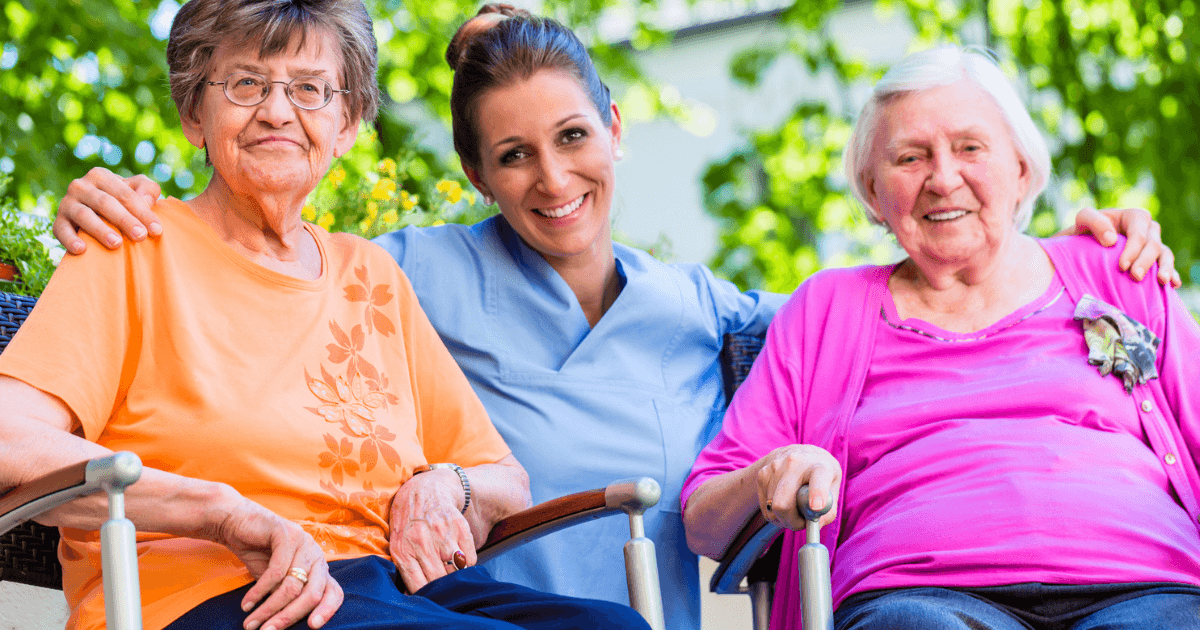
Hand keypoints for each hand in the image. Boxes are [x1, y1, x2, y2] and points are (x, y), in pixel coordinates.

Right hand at [55, 167, 161, 253]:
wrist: (95, 214)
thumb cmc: (123, 201)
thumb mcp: (138, 190)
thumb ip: (148, 189)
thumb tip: (146, 200)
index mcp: (101, 176)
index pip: (125, 194)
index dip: (142, 212)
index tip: (157, 230)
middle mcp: (80, 186)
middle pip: (105, 203)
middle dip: (124, 220)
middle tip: (140, 236)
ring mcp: (67, 203)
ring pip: (84, 215)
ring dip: (100, 230)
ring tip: (117, 244)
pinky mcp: (58, 221)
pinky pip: (61, 230)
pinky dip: (70, 239)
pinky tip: (82, 250)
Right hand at [215, 499, 342, 629]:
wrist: (235, 522)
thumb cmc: (257, 552)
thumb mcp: (275, 580)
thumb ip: (286, 595)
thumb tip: (286, 621)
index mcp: (319, 566)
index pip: (334, 592)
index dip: (327, 611)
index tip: (313, 627)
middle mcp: (316, 554)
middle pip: (312, 593)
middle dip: (289, 616)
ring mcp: (304, 542)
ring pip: (292, 586)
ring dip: (269, 608)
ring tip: (251, 623)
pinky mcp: (287, 534)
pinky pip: (276, 572)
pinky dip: (259, 591)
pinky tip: (247, 603)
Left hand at [388, 469, 475, 592]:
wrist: (425, 489)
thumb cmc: (408, 521)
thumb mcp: (397, 544)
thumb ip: (403, 568)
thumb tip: (407, 597)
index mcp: (403, 550)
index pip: (419, 587)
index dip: (427, 596)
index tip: (431, 597)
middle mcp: (422, 542)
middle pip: (439, 580)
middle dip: (442, 587)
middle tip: (444, 587)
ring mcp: (442, 534)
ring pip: (456, 570)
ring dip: (456, 576)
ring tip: (452, 573)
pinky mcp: (459, 527)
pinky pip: (470, 558)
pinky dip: (468, 564)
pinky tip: (460, 559)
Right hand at [756, 444, 840, 531]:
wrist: (799, 453)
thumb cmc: (820, 475)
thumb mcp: (833, 487)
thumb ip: (829, 510)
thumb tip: (814, 526)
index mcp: (820, 466)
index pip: (818, 480)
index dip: (817, 494)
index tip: (816, 507)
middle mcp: (795, 463)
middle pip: (783, 503)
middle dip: (791, 521)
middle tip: (800, 523)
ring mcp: (775, 467)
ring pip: (773, 509)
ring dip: (783, 518)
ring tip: (794, 509)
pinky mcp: (762, 474)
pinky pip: (765, 507)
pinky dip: (774, 513)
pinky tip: (783, 503)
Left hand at [1066, 207, 1181, 286]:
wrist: (1082, 246)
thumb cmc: (1084, 231)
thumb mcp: (1083, 220)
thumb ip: (1094, 222)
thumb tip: (1112, 240)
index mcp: (1134, 217)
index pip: (1139, 233)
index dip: (1133, 249)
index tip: (1121, 266)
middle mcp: (1148, 230)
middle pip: (1154, 245)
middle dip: (1146, 261)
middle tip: (1135, 277)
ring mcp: (1153, 245)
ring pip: (1165, 254)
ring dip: (1165, 268)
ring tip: (1162, 281)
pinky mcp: (1154, 260)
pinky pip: (1167, 266)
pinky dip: (1172, 274)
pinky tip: (1173, 284)